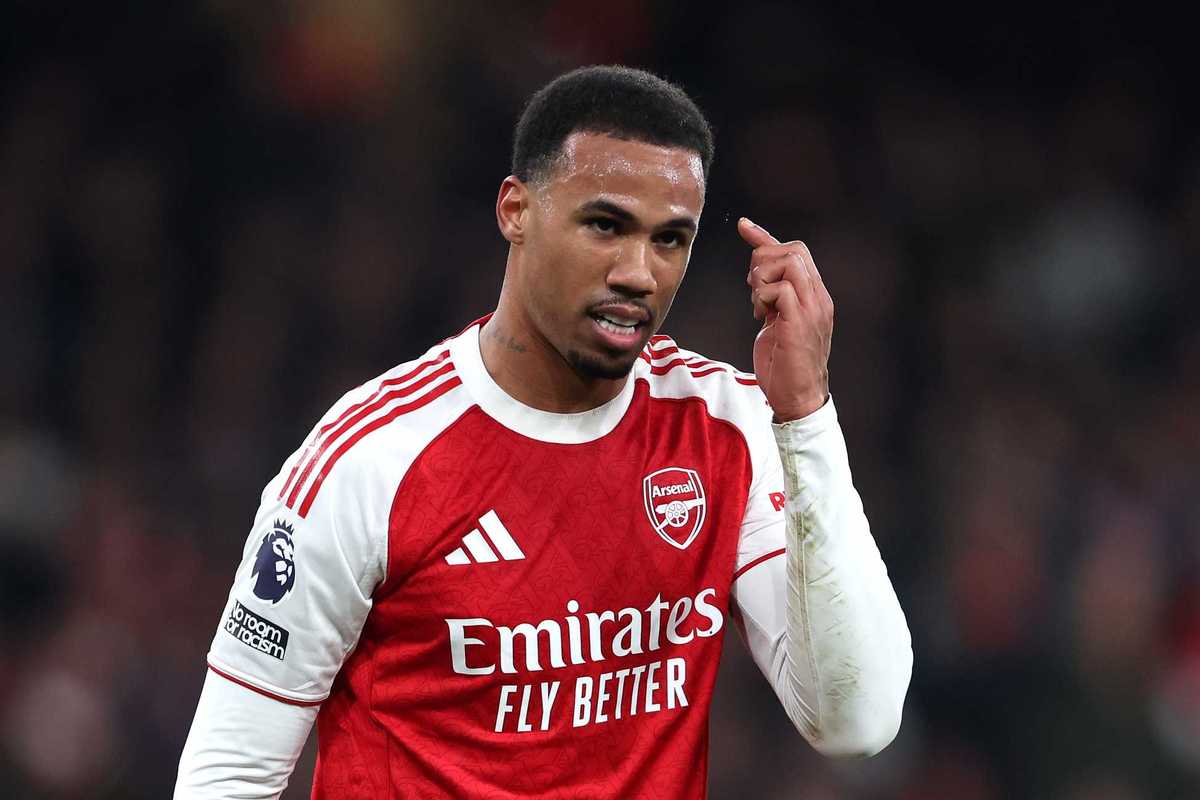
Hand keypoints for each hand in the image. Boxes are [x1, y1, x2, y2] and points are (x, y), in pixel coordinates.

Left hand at [738, 217, 832, 421]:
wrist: (798, 396)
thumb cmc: (784, 362)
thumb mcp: (775, 320)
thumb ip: (770, 294)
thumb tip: (757, 273)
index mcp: (814, 295)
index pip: (796, 251)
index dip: (766, 238)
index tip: (743, 226)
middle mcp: (818, 297)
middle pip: (793, 249)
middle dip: (763, 260)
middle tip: (753, 289)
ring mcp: (812, 308)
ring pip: (789, 262)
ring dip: (763, 277)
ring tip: (758, 304)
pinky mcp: (800, 322)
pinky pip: (781, 289)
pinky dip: (763, 296)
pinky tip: (760, 316)